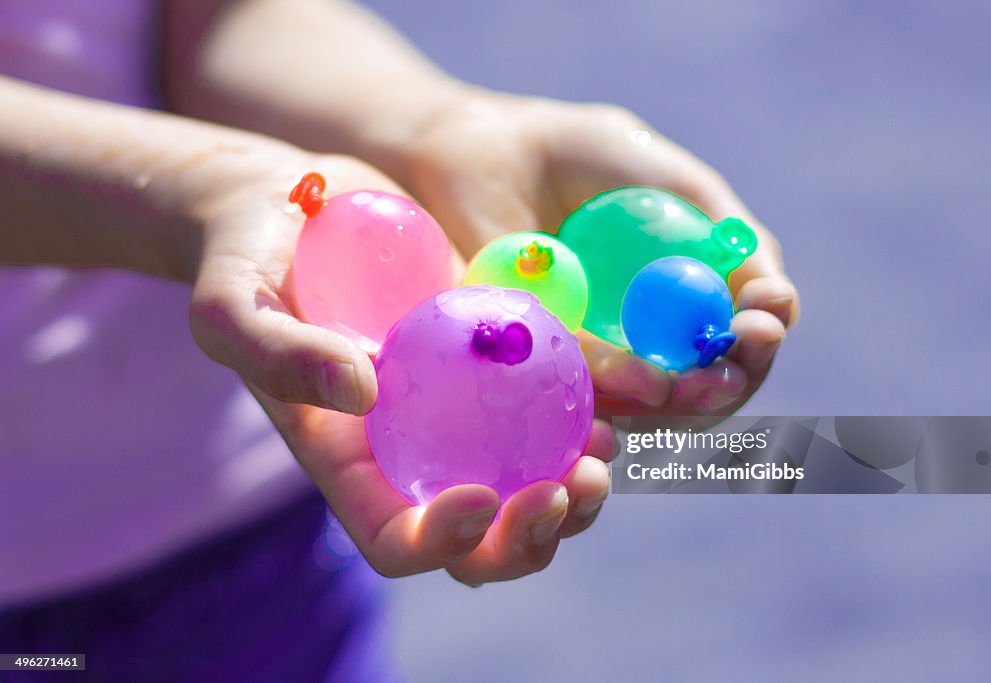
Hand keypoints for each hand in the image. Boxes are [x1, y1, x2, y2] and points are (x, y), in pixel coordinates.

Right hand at [185, 150, 616, 583]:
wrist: (292, 208)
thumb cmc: (244, 259)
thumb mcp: (233, 304)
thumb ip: (277, 353)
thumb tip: (360, 393)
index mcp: (346, 462)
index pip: (396, 536)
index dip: (441, 542)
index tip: (478, 499)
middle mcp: (407, 451)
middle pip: (477, 536)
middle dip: (528, 537)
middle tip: (573, 488)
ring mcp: (453, 412)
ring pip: (524, 485)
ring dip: (571, 492)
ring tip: (602, 453)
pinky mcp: (488, 365)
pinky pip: (543, 413)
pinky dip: (579, 421)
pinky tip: (609, 402)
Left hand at [406, 91, 799, 419]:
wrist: (485, 149)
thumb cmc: (577, 154)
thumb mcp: (670, 181)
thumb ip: (725, 230)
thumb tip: (771, 293)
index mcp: (686, 295)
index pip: (742, 335)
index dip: (763, 335)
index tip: (765, 319)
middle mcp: (648, 338)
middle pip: (709, 386)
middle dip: (735, 380)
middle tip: (740, 359)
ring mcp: (596, 358)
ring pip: (655, 406)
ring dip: (689, 402)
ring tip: (702, 380)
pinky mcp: (542, 365)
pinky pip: (587, 392)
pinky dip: (622, 393)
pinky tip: (652, 385)